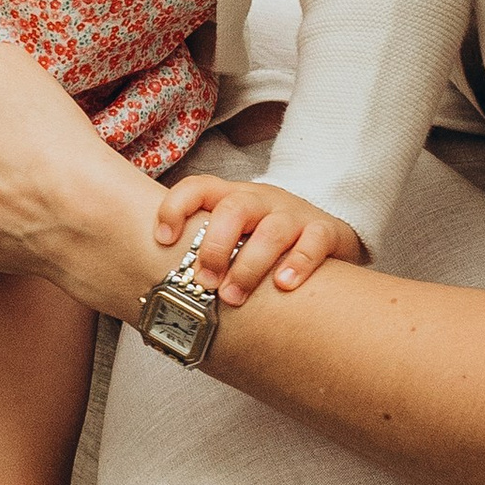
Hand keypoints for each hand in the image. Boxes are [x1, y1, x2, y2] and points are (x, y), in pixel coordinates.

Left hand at [151, 173, 364, 305]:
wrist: (326, 240)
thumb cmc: (264, 246)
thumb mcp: (234, 238)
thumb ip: (203, 252)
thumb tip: (157, 290)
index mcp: (231, 198)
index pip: (198, 187)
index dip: (175, 207)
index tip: (163, 240)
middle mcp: (260, 201)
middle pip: (233, 208)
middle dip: (215, 247)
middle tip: (205, 283)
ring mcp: (293, 215)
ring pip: (271, 231)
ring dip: (249, 266)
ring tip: (234, 297)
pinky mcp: (324, 232)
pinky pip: (313, 242)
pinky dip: (298, 264)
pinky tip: (283, 286)